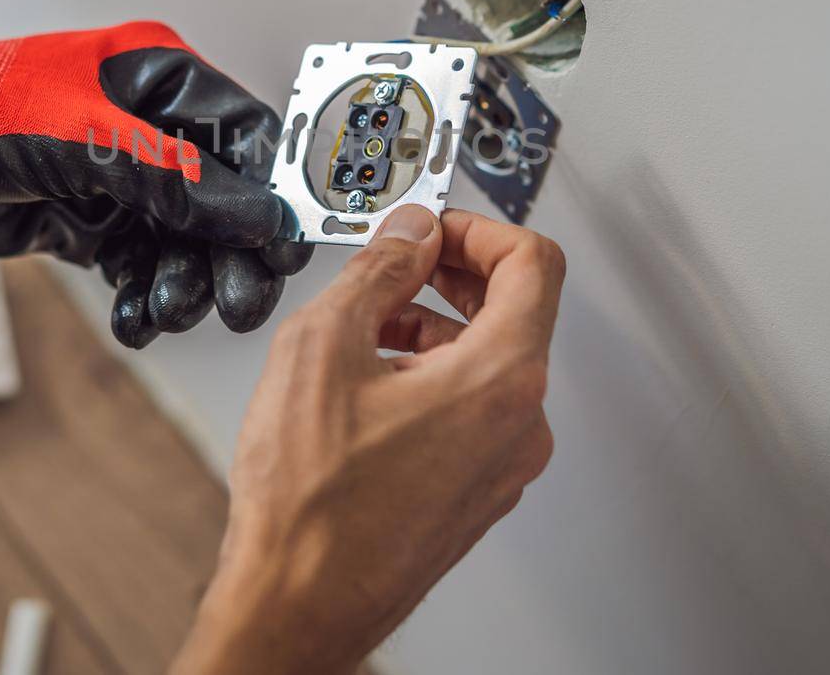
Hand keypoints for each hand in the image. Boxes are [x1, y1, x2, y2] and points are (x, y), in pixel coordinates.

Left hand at [0, 0, 312, 346]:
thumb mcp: (89, 143)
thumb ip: (178, 184)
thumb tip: (262, 217)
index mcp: (162, 80)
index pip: (248, 137)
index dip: (274, 192)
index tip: (288, 246)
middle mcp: (151, 128)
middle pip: (223, 200)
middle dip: (229, 254)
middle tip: (240, 303)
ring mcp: (122, 177)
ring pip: (182, 242)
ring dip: (183, 282)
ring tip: (169, 311)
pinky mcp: (91, 220)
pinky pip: (136, 265)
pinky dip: (141, 295)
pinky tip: (137, 320)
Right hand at [172, 205, 565, 673]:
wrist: (296, 603)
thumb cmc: (309, 502)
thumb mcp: (325, 346)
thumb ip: (379, 269)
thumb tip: (409, 232)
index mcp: (503, 379)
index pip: (533, 263)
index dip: (479, 228)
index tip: (432, 227)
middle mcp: (520, 424)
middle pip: (514, 311)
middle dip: (450, 275)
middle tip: (394, 264)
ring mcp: (502, 465)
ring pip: (485, 363)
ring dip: (431, 328)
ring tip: (362, 333)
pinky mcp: (475, 493)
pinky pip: (470, 410)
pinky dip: (429, 379)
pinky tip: (366, 388)